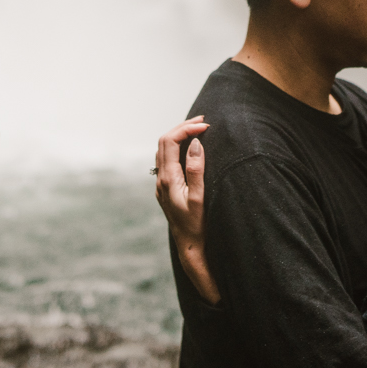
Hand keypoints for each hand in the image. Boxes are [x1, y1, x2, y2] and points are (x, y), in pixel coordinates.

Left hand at [154, 117, 217, 303]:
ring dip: (179, 136)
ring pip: (164, 150)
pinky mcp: (166, 188)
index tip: (206, 126)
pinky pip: (167, 160)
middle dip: (182, 127)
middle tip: (203, 121)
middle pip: (164, 142)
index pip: (170, 141)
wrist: (190, 246)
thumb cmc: (197, 225)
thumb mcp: (200, 197)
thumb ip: (195, 169)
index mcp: (167, 178)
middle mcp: (161, 179)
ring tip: (198, 129)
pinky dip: (178, 148)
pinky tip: (190, 149)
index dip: (186, 128)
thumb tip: (194, 144)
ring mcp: (162, 184)